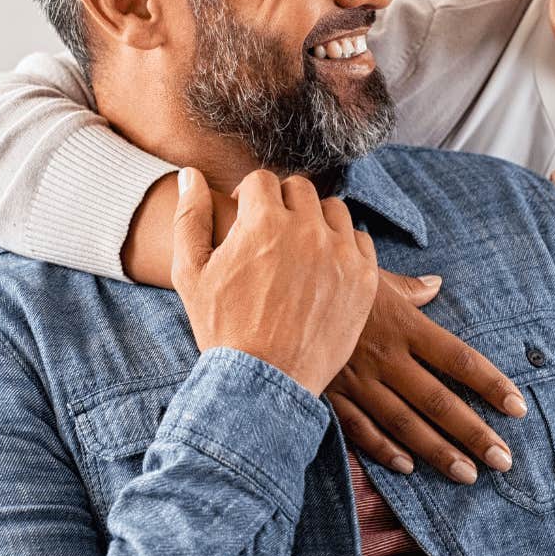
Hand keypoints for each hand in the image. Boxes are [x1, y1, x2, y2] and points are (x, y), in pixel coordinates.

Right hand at [172, 167, 379, 394]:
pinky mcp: (364, 279)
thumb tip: (190, 175)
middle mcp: (306, 230)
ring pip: (333, 210)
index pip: (262, 180)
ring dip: (315, 221)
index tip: (246, 217)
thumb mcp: (190, 272)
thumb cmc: (222, 327)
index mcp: (263, 221)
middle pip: (299, 189)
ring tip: (299, 249)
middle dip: (282, 204)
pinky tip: (324, 267)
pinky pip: (359, 241)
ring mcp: (340, 254)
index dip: (249, 197)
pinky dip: (343, 247)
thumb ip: (190, 217)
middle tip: (272, 234)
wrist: (264, 380)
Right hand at [326, 270, 527, 483]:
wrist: (275, 290)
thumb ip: (409, 289)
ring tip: (467, 475)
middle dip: (474, 434)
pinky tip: (408, 467)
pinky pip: (360, 428)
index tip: (517, 407)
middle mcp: (385, 356)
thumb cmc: (328, 279)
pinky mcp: (329, 393)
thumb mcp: (371, 275)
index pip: (458, 359)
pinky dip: (383, 450)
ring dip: (438, 452)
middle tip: (503, 460)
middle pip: (438, 401)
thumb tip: (437, 285)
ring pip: (404, 422)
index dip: (490, 384)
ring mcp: (357, 379)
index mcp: (403, 325)